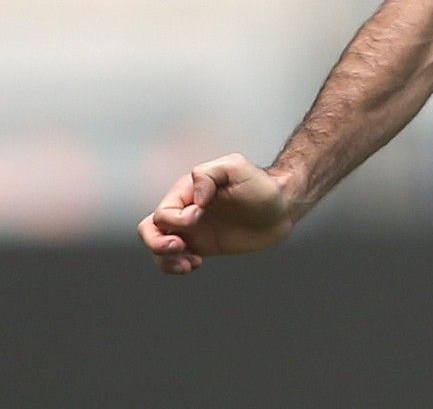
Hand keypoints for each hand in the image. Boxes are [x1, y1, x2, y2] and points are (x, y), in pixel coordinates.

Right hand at [136, 153, 295, 274]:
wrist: (282, 207)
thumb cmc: (260, 184)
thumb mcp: (236, 167)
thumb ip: (209, 173)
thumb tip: (193, 199)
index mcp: (187, 192)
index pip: (164, 212)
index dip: (176, 219)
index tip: (200, 216)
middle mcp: (185, 210)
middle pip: (149, 230)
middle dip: (157, 243)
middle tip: (180, 248)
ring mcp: (192, 230)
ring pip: (158, 247)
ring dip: (165, 259)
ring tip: (190, 263)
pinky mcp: (202, 246)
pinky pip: (175, 259)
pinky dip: (176, 266)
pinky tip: (195, 265)